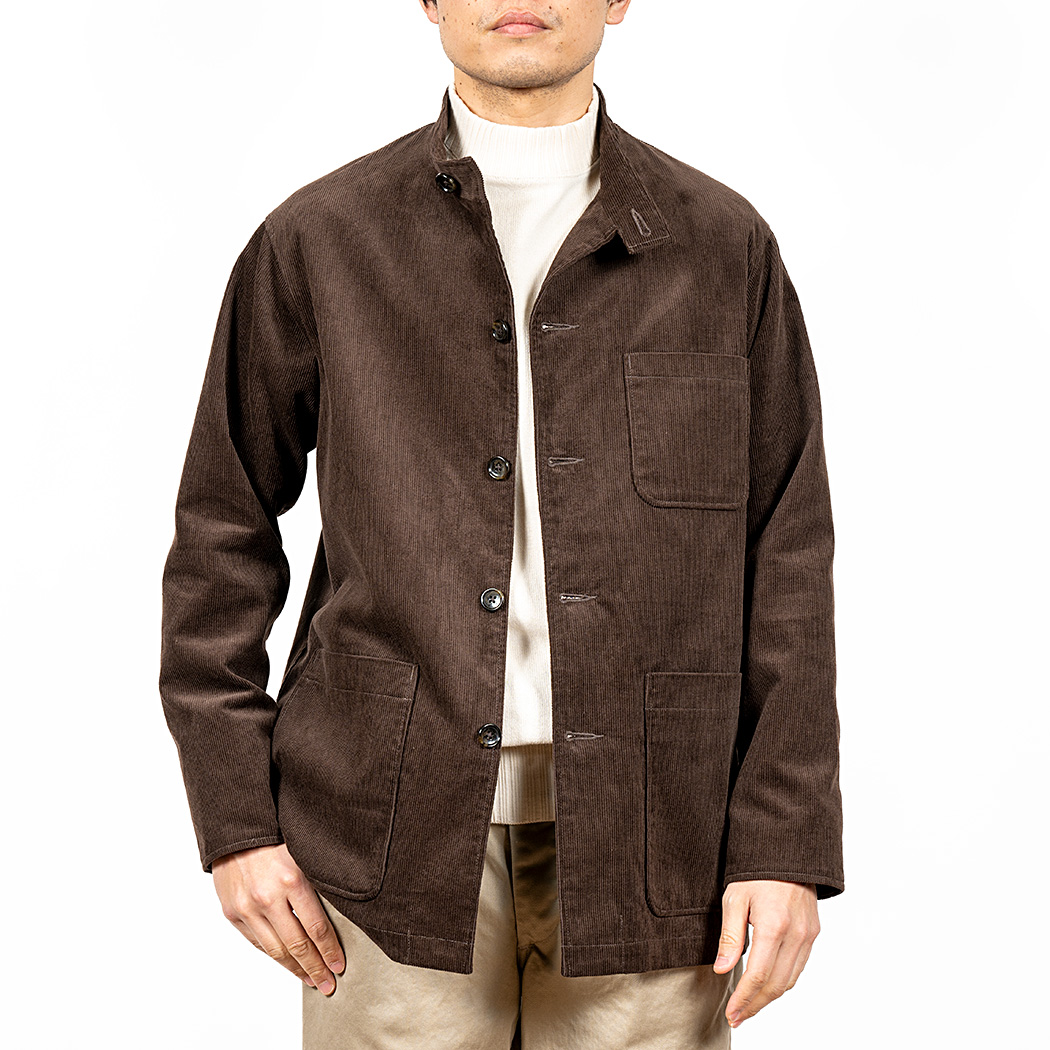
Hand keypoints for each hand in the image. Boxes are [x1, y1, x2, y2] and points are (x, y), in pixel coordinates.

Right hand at [212, 842, 345, 994]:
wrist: (236, 828)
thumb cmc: (275, 837)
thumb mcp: (303, 852)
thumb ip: (317, 881)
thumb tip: (339, 912)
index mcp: (292, 879)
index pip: (316, 927)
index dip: (330, 950)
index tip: (339, 965)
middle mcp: (268, 897)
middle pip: (297, 944)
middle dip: (316, 967)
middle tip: (329, 984)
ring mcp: (248, 908)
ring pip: (276, 950)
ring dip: (295, 969)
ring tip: (310, 981)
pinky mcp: (232, 913)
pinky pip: (257, 942)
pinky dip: (273, 956)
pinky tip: (286, 964)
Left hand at [712, 879, 818, 1027]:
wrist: (785, 850)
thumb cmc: (755, 871)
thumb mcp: (734, 898)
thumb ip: (730, 936)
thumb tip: (723, 970)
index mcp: (774, 926)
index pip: (758, 976)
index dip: (744, 999)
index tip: (732, 1013)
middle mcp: (796, 935)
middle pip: (776, 985)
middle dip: (756, 1005)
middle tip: (737, 1017)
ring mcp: (809, 935)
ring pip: (790, 980)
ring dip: (769, 998)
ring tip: (749, 1006)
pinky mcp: (814, 933)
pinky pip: (799, 967)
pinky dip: (783, 982)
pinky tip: (767, 986)